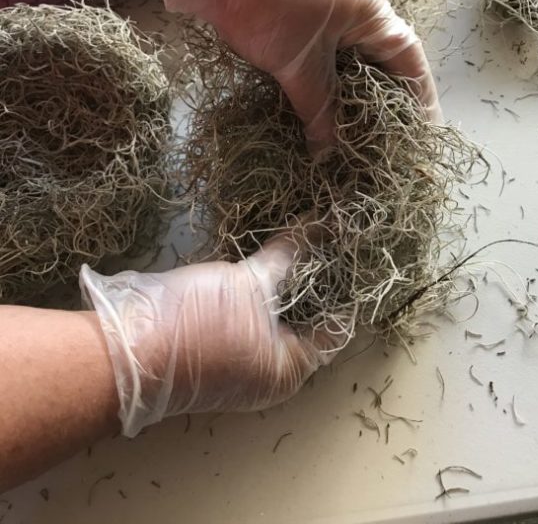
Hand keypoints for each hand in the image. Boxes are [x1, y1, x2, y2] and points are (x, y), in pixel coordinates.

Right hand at [80, 234, 337, 436]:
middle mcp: (268, 369)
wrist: (125, 350)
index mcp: (288, 370)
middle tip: (328, 233)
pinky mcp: (213, 337)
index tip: (350, 250)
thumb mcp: (250, 286)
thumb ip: (287, 258)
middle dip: (312, 277)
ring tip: (302, 234)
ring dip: (284, 278)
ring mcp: (239, 355)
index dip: (344, 288)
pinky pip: (247, 307)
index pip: (333, 328)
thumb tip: (319, 228)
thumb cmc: (200, 327)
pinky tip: (264, 248)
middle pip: (303, 318)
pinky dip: (258, 281)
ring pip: (274, 311)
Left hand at [164, 0, 441, 153]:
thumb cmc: (268, 3)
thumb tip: (329, 154)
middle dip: (383, 104)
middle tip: (386, 146)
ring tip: (354, 139)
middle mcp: (355, 12)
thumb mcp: (297, 62)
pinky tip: (319, 115)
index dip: (421, 97)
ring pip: (347, 66)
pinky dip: (322, 87)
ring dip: (348, 98)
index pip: (409, 59)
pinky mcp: (296, 23)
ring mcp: (325, 15)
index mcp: (370, 12)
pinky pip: (321, 61)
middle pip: (380, 65)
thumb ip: (318, 109)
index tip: (428, 132)